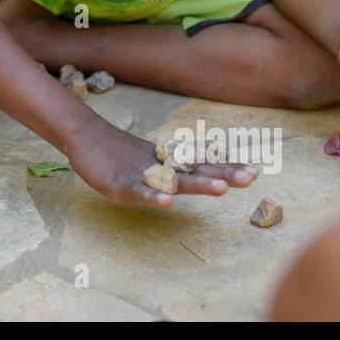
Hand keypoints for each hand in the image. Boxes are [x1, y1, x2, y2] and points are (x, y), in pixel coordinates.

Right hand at [65, 118, 257, 208]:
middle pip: (197, 170)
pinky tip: (167, 203)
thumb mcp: (149, 161)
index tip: (254, 171)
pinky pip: (140, 192)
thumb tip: (195, 169)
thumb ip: (171, 168)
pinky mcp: (121, 184)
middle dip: (224, 174)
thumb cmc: (118, 152)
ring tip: (222, 188)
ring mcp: (142, 175)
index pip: (202, 164)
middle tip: (252, 177)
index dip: (227, 168)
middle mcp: (161, 166)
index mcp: (169, 162)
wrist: (85, 136)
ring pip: (174, 181)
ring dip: (198, 184)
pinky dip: (153, 196)